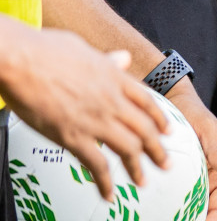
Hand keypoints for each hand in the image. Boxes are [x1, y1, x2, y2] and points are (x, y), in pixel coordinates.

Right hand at [0, 28, 169, 199]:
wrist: (22, 60)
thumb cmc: (46, 50)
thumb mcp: (85, 49)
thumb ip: (107, 59)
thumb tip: (123, 57)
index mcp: (115, 77)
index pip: (147, 103)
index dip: (160, 120)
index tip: (167, 131)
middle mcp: (112, 100)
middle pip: (145, 129)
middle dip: (157, 149)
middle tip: (166, 162)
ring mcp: (95, 120)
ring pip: (129, 148)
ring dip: (139, 168)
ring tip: (144, 181)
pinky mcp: (73, 137)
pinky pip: (97, 165)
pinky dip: (105, 182)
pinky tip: (109, 193)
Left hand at [164, 77, 216, 220]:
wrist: (169, 102)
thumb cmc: (192, 113)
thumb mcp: (207, 130)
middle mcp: (203, 184)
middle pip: (200, 216)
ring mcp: (185, 184)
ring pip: (182, 212)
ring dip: (174, 219)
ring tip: (154, 220)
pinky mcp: (168, 181)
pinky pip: (166, 202)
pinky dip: (159, 210)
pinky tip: (145, 213)